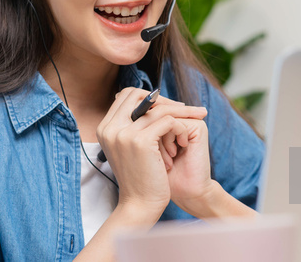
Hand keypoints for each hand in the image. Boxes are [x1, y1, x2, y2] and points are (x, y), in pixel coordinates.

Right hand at [96, 88, 206, 219]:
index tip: (169, 106)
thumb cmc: (140, 178)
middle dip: (165, 99)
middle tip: (186, 108)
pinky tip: (184, 140)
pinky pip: (168, 121)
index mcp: (104, 128)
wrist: (139, 205)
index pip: (126, 95)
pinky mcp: (140, 140)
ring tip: (196, 118)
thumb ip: (132, 126)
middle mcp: (109, 127)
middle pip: (138, 94)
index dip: (149, 97)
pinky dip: (180, 128)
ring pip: (158, 108)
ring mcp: (123, 133)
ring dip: (180, 113)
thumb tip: (151, 101)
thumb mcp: (129, 148)